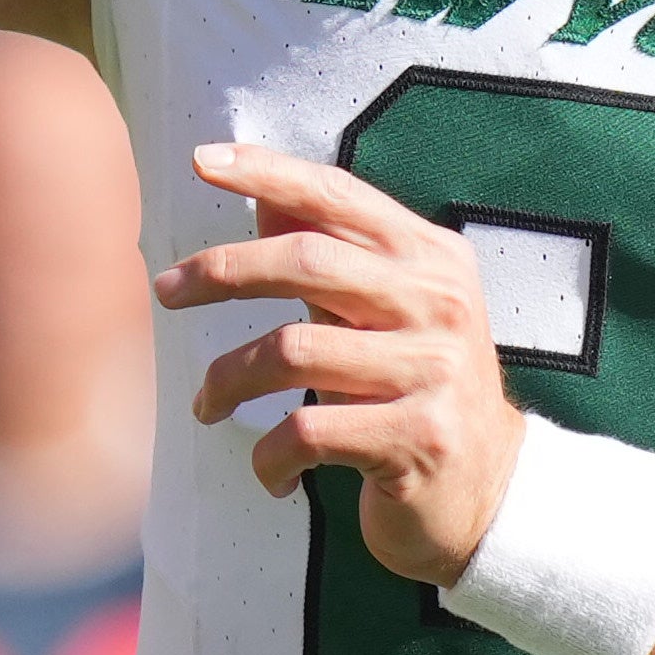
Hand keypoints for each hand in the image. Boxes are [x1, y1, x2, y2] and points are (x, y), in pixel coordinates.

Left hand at [156, 142, 523, 583]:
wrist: (488, 493)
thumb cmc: (415, 392)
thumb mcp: (383, 314)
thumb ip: (332, 256)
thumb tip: (263, 197)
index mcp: (432, 258)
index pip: (340, 195)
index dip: (268, 172)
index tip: (201, 161)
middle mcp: (440, 302)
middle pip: (308, 261)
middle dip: (222, 271)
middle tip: (166, 290)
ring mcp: (435, 370)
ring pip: (293, 351)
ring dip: (228, 379)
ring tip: (206, 405)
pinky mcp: (420, 437)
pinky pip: (308, 432)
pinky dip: (269, 456)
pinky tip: (271, 473)